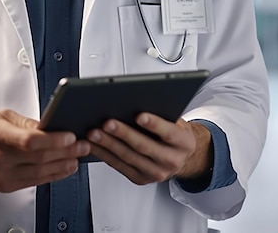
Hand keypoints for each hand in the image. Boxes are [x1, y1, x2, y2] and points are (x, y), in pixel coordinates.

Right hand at [0, 109, 89, 192]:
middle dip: (65, 152)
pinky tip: (62, 169)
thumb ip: (26, 122)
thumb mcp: (2, 116)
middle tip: (82, 145)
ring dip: (62, 166)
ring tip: (77, 158)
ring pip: (38, 173)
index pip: (29, 140)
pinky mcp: (4, 186)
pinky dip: (51, 175)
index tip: (70, 136)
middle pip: (38, 158)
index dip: (53, 140)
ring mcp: (0, 174)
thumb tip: (50, 125)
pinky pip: (33, 182)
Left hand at [87, 114, 212, 185]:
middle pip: (143, 146)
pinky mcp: (141, 179)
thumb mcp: (175, 120)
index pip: (168, 133)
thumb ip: (161, 113)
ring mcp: (156, 173)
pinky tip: (93, 144)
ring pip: (128, 157)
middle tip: (107, 122)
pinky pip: (119, 166)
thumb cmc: (174, 132)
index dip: (154, 124)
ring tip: (94, 133)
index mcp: (183, 143)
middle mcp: (171, 161)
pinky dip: (104, 154)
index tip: (139, 115)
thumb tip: (136, 99)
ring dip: (108, 145)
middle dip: (123, 133)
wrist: (180, 158)